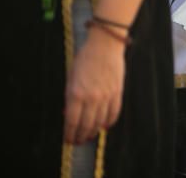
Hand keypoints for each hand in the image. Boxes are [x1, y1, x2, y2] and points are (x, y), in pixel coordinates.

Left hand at [64, 30, 125, 144]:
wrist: (105, 45)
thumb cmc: (85, 58)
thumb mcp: (71, 77)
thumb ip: (70, 97)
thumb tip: (68, 114)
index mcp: (75, 94)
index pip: (71, 122)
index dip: (69, 134)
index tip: (68, 139)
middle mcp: (91, 98)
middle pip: (86, 125)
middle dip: (81, 136)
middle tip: (78, 141)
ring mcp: (106, 96)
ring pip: (100, 122)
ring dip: (94, 132)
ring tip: (89, 136)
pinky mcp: (117, 92)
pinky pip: (114, 113)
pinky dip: (109, 122)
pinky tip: (104, 126)